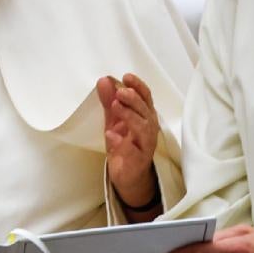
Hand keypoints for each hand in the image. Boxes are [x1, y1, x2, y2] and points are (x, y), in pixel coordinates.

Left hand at [96, 73, 159, 207]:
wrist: (128, 175)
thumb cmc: (125, 144)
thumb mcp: (114, 120)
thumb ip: (109, 101)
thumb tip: (104, 80)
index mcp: (145, 116)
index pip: (146, 98)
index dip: (138, 87)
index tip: (126, 77)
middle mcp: (149, 129)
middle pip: (146, 112)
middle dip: (134, 100)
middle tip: (119, 92)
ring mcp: (145, 146)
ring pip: (143, 129)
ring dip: (130, 116)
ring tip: (115, 106)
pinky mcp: (137, 162)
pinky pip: (133, 152)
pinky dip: (123, 143)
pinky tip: (111, 134)